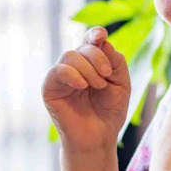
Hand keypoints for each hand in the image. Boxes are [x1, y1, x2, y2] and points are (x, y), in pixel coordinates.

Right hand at [42, 27, 130, 152]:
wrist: (99, 137)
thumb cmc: (110, 111)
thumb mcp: (121, 83)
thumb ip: (116, 61)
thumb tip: (102, 41)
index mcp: (91, 62)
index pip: (90, 40)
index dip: (94, 34)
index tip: (101, 36)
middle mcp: (74, 66)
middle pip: (83, 47)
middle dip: (98, 58)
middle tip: (107, 76)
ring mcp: (61, 76)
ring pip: (70, 56)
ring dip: (88, 68)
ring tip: (98, 86)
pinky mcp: (49, 88)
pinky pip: (57, 71)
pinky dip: (72, 74)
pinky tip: (82, 85)